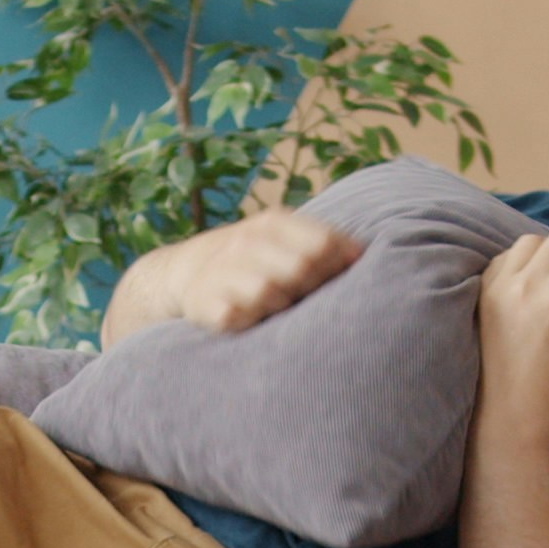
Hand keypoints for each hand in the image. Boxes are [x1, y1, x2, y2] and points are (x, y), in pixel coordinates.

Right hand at [107, 211, 358, 342]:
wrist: (186, 273)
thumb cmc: (255, 262)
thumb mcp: (285, 240)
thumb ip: (325, 243)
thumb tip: (362, 255)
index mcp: (273, 224)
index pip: (322, 244)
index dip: (336, 267)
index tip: (335, 280)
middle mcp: (245, 242)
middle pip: (301, 269)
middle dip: (310, 288)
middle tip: (302, 297)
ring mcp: (222, 272)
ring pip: (271, 294)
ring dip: (280, 308)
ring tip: (275, 310)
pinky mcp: (206, 304)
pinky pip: (240, 317)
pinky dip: (250, 322)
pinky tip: (249, 320)